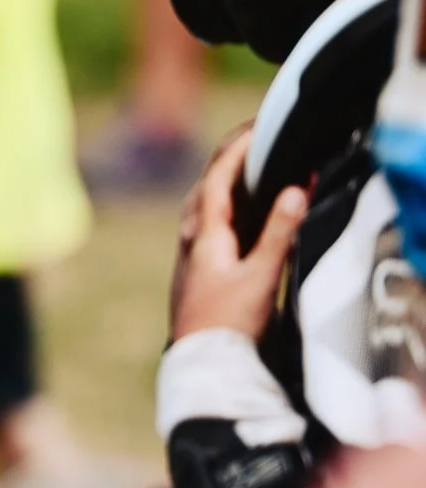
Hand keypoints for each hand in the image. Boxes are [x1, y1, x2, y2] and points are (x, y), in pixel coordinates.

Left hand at [171, 127, 306, 343]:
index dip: (236, 148)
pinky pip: (208, 221)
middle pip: (208, 184)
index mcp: (204, 232)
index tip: (257, 126)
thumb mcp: (261, 275)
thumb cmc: (228, 322)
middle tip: (257, 137)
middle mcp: (192, 237)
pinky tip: (235, 210)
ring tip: (248, 164)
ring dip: (224, 179)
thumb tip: (294, 189)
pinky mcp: (198, 266)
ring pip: (205, 203)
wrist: (202, 361)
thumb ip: (279, 232)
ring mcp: (192, 252)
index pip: (217, 176)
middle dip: (231, 157)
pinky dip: (224, 203)